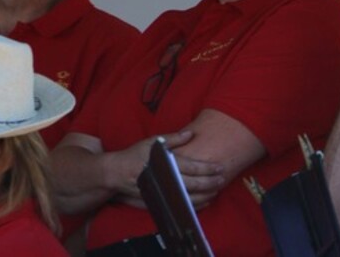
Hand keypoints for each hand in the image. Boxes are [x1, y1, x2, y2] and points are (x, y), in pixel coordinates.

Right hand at [107, 130, 222, 205]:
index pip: (192, 167)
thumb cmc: (134, 155)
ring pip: (190, 198)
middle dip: (211, 182)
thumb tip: (191, 133)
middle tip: (222, 179)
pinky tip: (204, 201)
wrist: (117, 174)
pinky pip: (182, 206)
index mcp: (166, 163)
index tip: (220, 167)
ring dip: (206, 195)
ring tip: (216, 190)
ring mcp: (164, 193)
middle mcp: (166, 179)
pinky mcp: (161, 201)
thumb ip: (172, 139)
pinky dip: (196, 205)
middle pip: (194, 184)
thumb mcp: (151, 142)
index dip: (208, 168)